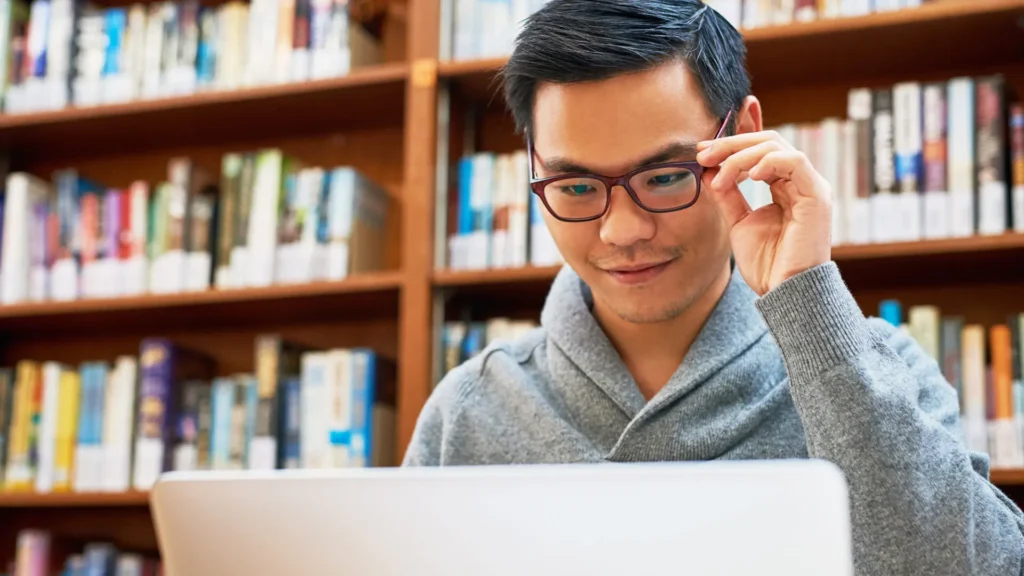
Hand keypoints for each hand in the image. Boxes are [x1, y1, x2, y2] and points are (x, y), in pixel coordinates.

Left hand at [696, 130, 832, 296]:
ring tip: (719, 175)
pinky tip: (748, 176)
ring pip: (777, 147)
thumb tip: (708, 170)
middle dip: (731, 145)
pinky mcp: (817, 196)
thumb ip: (727, 195)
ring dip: (741, 155)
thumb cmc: (767, 264)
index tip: (701, 151)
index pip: (762, 150)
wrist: (783, 291)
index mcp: (786, 186)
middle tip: (702, 155)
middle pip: (768, 142)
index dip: (732, 144)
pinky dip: (767, 161)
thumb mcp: (738, 222)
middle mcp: (801, 182)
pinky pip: (794, 162)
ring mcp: (811, 187)